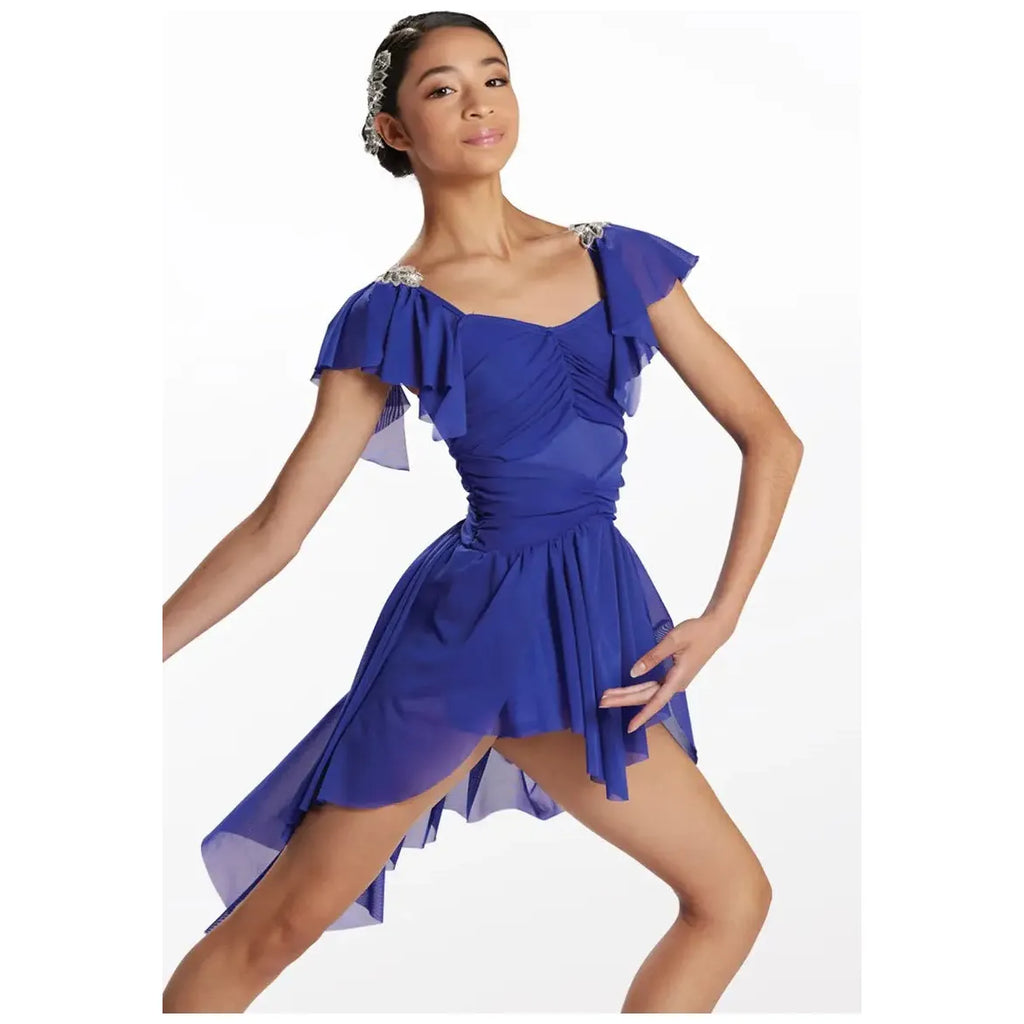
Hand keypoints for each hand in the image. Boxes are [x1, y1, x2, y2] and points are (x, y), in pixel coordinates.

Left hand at [599, 613, 733, 733]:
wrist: (715, 630)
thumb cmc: (696, 633)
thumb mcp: (673, 640)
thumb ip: (653, 656)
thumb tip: (634, 672)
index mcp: (677, 679)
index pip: (656, 702)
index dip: (642, 716)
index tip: (629, 727)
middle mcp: (676, 685)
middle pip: (646, 697)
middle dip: (623, 700)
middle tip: (602, 701)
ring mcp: (675, 682)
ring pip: (648, 693)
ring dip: (628, 695)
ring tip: (608, 696)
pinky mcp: (674, 677)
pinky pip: (653, 688)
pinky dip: (638, 690)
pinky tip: (627, 692)